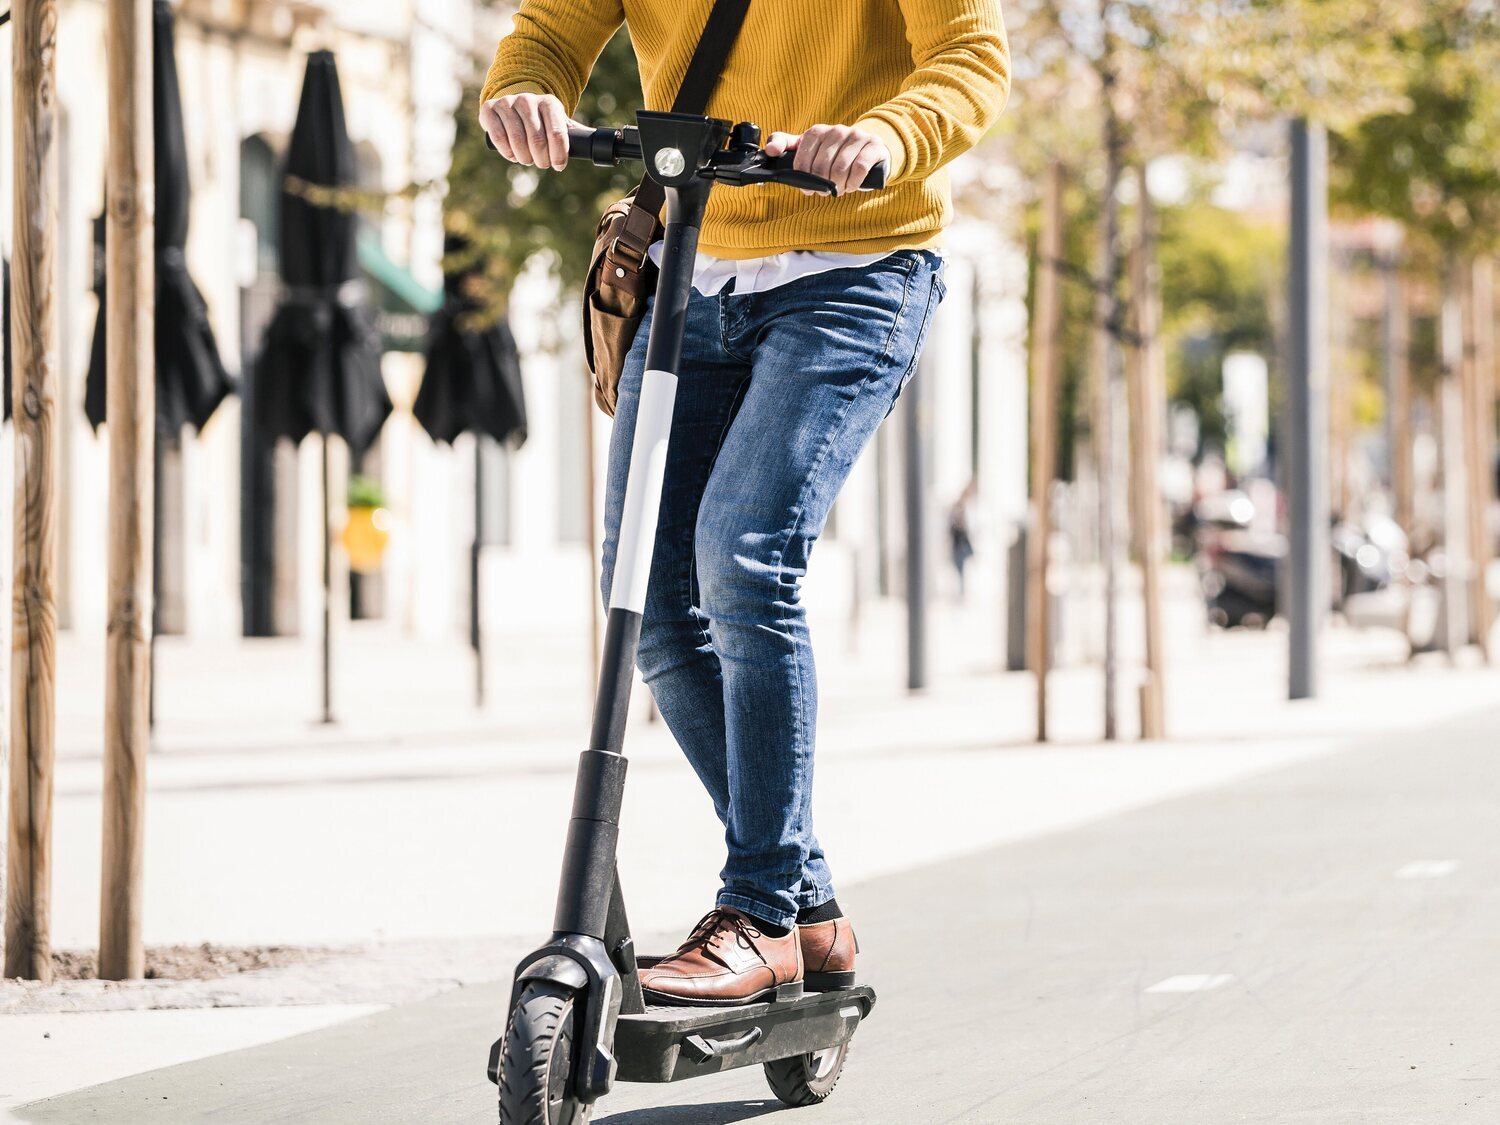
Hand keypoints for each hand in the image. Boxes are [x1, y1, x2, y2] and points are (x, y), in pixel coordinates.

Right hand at [479, 92, 573, 169]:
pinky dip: (508, 153)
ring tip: (528, 159)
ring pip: (518, 142)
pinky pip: (499, 138)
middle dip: (541, 160)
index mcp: (549, 103)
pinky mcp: (490, 109)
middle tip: (542, 163)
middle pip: (537, 142)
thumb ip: (575, 134)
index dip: (559, 156)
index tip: (558, 165)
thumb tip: (604, 148)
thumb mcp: (558, 122)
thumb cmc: (541, 119)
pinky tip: (513, 154)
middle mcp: (528, 100)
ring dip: (525, 158)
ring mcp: (508, 103)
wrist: (514, 102)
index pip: (558, 135)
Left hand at [764, 124, 888, 195]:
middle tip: (824, 192)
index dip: (803, 178)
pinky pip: (859, 168)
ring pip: (840, 169)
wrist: (867, 149)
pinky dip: (853, 183)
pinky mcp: (873, 146)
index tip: (807, 189)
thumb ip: (785, 146)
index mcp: (817, 131)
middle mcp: (837, 130)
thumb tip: (769, 150)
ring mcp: (856, 136)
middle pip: (821, 166)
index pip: (803, 159)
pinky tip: (850, 186)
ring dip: (838, 186)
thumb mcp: (807, 147)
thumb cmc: (833, 153)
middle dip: (821, 185)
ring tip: (838, 190)